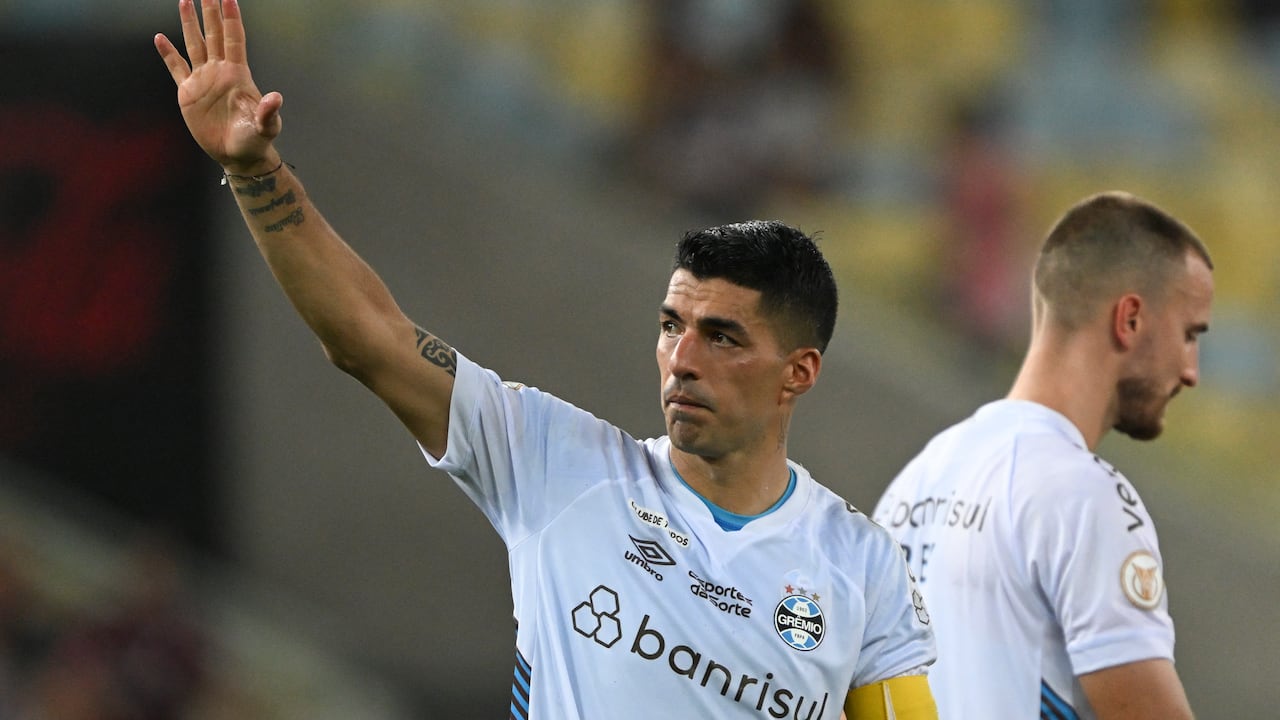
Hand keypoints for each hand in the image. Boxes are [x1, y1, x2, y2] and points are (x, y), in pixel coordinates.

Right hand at [154, 0, 281, 174]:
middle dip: (210, 11)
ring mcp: (203, 80)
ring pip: (195, 44)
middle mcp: (219, 71)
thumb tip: (276, 98)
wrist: (236, 155)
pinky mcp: (188, 93)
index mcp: (238, 74)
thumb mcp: (266, 127)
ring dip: (190, 23)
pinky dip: (167, 53)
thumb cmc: (255, 140)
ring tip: (185, 1)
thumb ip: (268, 112)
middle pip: (213, 34)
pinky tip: (160, 37)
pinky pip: (176, 68)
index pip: (233, 39)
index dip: (231, 18)